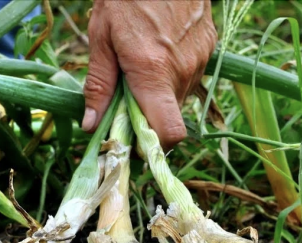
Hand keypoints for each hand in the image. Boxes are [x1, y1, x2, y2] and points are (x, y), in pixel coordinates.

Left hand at [83, 0, 216, 148]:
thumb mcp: (100, 38)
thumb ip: (98, 85)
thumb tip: (92, 126)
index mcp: (153, 71)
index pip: (168, 131)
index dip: (151, 145)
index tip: (130, 141)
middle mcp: (183, 69)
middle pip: (168, 117)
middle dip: (146, 117)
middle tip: (121, 100)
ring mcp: (201, 58)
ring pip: (178, 97)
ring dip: (157, 95)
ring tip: (136, 70)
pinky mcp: (209, 46)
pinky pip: (188, 76)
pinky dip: (169, 76)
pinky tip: (154, 54)